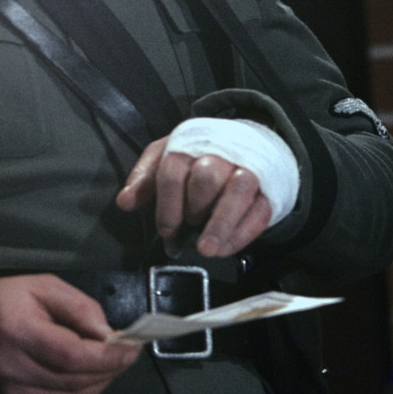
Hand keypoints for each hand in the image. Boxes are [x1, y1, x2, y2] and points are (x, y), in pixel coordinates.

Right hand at [0, 275, 139, 393]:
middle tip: (126, 352)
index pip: (74, 356)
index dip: (109, 356)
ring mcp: (15, 392)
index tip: (132, 347)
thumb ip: (78, 306)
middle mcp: (15, 368)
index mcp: (19, 332)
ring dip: (101, 383)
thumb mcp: (39, 286)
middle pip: (79, 380)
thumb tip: (110, 335)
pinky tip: (89, 377)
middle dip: (111, 368)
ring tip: (109, 363)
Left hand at [115, 135, 271, 257]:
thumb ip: (144, 180)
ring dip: (221, 224)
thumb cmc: (198, 156)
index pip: (174, 169)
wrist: (246, 144)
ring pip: (238, 192)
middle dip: (194, 207)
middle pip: (207, 177)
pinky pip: (259, 212)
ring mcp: (247, 170)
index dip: (167, 203)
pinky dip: (242, 233)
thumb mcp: (165, 159)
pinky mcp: (268, 191)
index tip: (166, 229)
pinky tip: (226, 248)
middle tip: (188, 227)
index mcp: (189, 144)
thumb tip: (124, 202)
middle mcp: (220, 154)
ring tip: (207, 249)